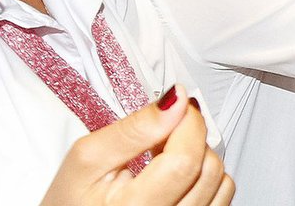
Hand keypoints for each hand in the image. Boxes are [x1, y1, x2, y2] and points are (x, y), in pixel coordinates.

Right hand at [42, 86, 233, 205]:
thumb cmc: (72, 200)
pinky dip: (206, 177)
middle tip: (161, 134)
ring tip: (165, 158)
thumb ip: (134, 128)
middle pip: (207, 168)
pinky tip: (178, 175)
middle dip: (191, 138)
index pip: (184, 159)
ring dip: (200, 158)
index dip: (187, 121)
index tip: (177, 106)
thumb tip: (175, 100)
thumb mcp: (88, 158)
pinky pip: (222, 198)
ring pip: (220, 181)